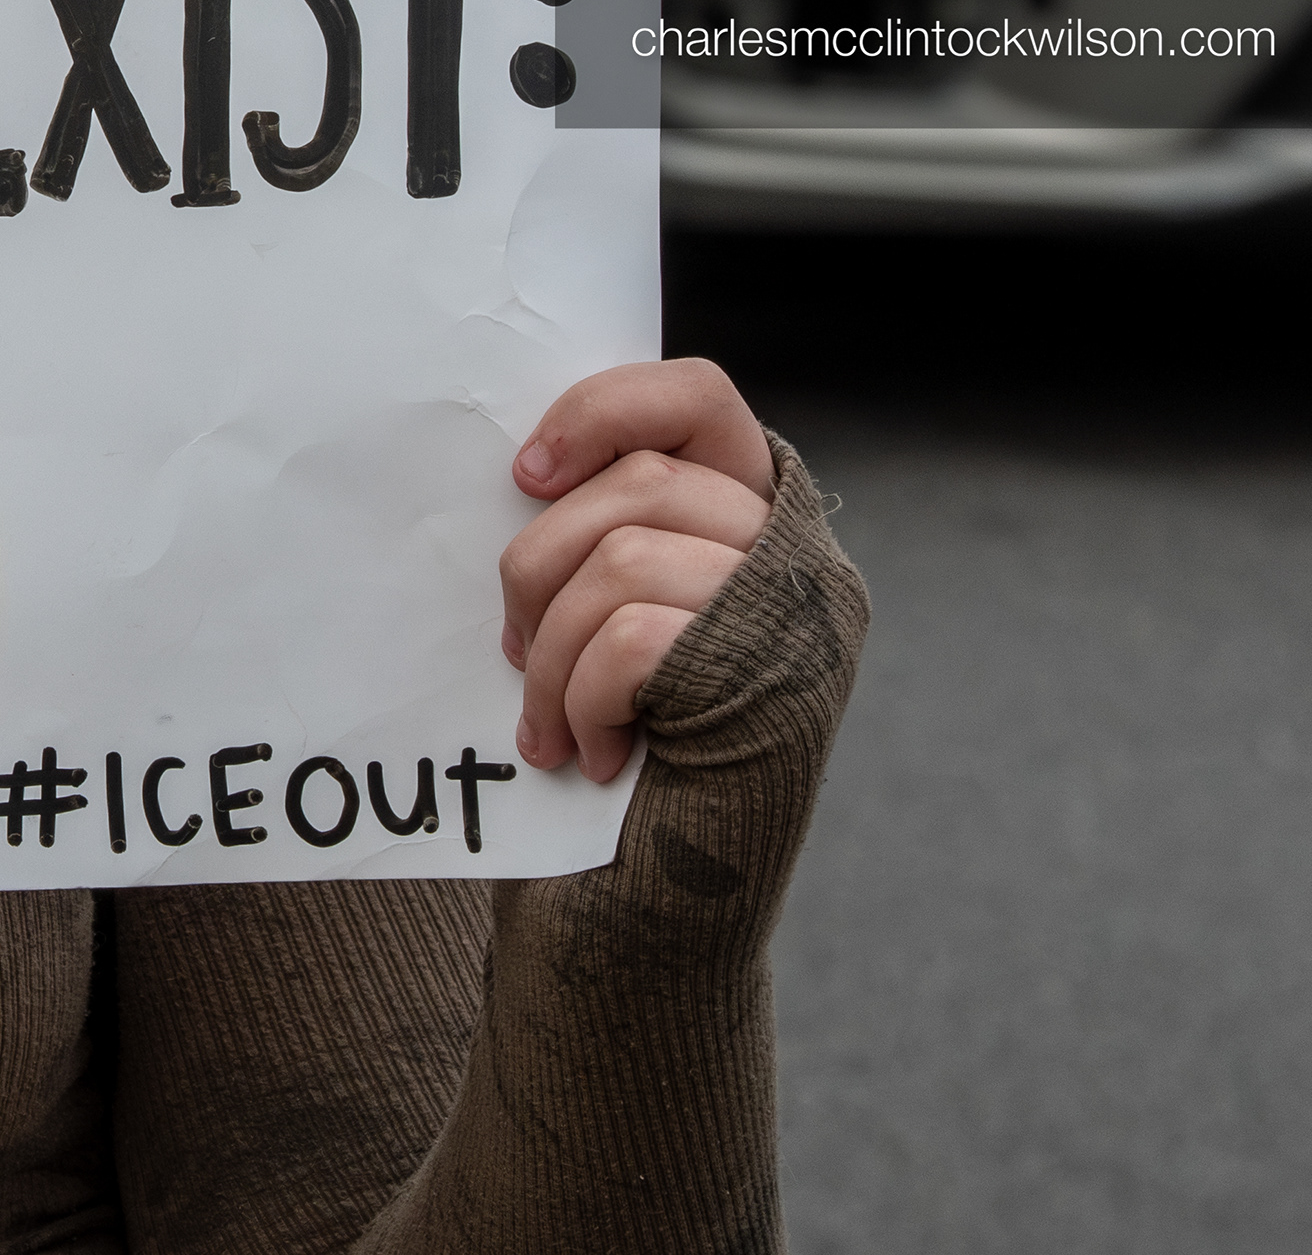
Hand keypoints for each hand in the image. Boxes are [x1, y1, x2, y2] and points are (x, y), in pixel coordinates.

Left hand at [496, 359, 777, 784]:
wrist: (651, 913)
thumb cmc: (619, 755)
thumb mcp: (610, 617)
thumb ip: (607, 536)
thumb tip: (529, 473)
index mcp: (759, 523)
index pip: (698, 398)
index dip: (603, 411)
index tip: (525, 474)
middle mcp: (798, 562)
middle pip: (639, 482)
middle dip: (540, 564)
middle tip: (513, 648)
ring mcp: (797, 626)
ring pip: (624, 559)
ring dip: (548, 651)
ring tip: (543, 723)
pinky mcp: (773, 690)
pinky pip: (631, 639)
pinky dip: (579, 698)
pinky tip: (586, 754)